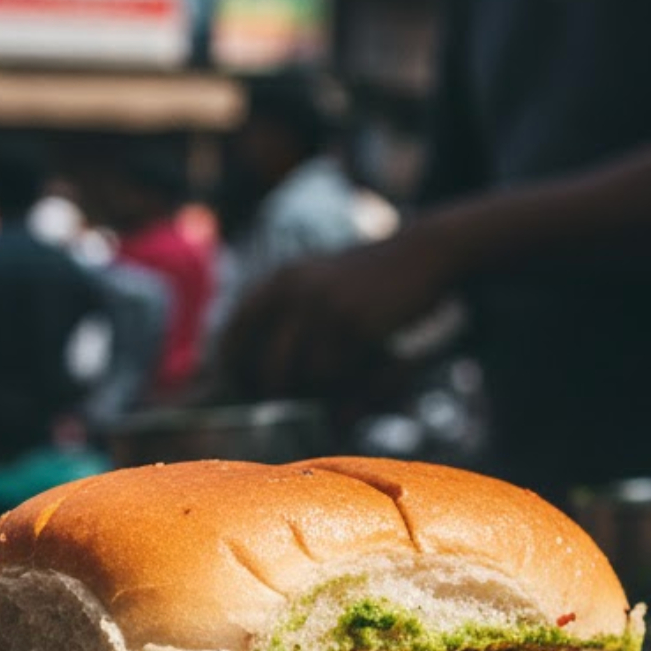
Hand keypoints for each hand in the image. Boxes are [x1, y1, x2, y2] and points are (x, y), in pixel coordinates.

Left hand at [219, 226, 456, 399]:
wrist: (419, 253)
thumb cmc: (370, 275)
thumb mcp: (321, 279)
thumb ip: (292, 312)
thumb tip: (266, 363)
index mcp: (282, 279)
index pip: (237, 329)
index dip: (231, 364)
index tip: (235, 385)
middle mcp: (296, 291)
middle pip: (268, 366)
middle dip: (276, 391)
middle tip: (287, 398)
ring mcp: (325, 308)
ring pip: (305, 374)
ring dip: (318, 385)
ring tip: (337, 371)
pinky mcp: (354, 324)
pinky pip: (336, 369)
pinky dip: (344, 376)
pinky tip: (360, 359)